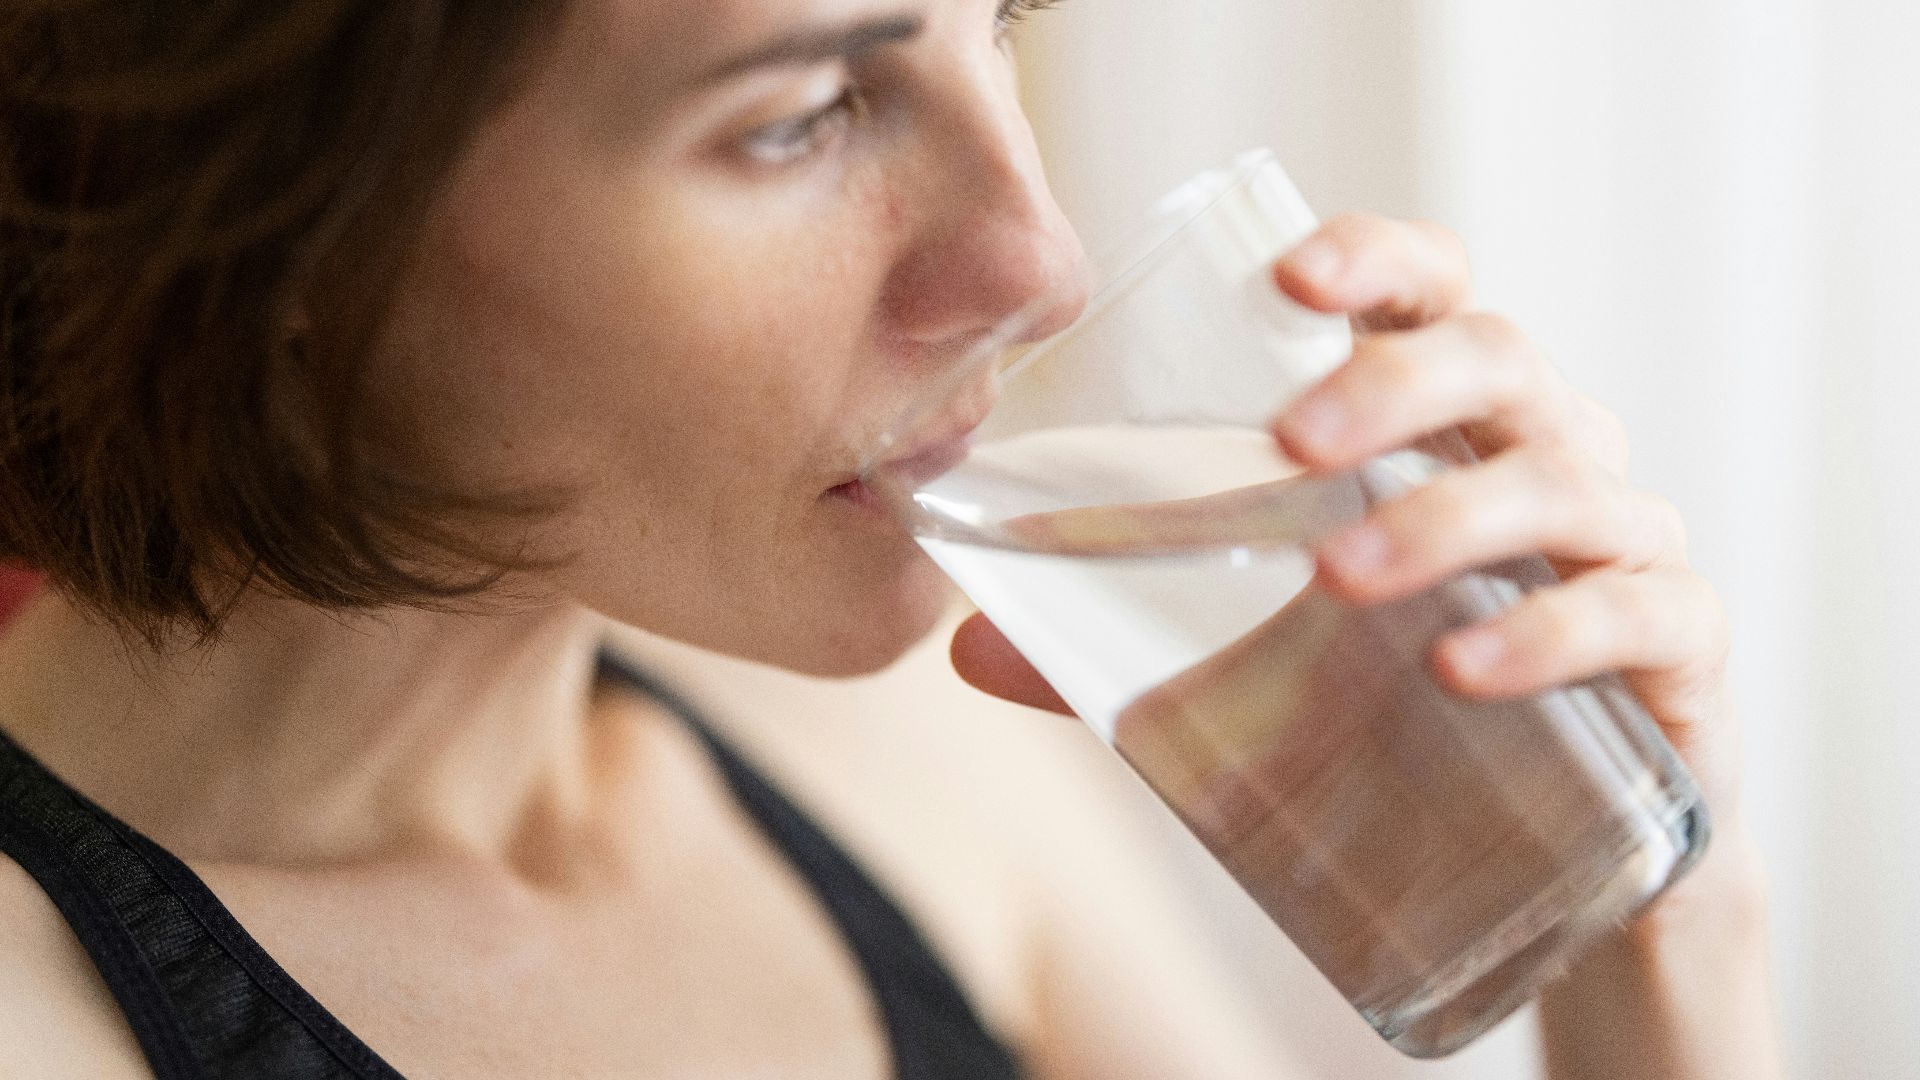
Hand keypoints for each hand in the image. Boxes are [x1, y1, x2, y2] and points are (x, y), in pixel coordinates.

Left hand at [950, 212, 1751, 915]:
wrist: (1559, 863)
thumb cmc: (1399, 720)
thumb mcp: (1260, 673)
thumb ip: (1125, 651)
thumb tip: (967, 647)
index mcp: (1443, 427)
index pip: (1428, 297)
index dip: (1374, 261)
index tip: (1289, 279)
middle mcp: (1541, 454)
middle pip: (1497, 358)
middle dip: (1393, 384)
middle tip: (1292, 444)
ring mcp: (1621, 544)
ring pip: (1561, 477)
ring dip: (1447, 516)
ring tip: (1342, 579)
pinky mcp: (1677, 649)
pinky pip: (1639, 612)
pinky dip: (1553, 632)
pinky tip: (1464, 671)